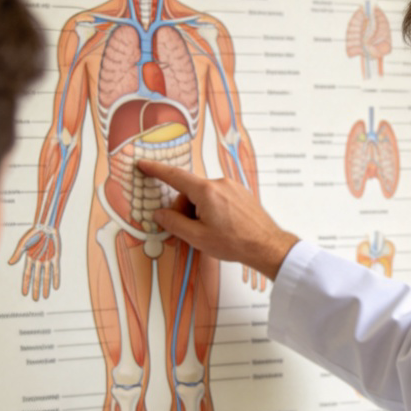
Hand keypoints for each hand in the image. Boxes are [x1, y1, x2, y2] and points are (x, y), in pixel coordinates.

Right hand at [8, 224, 60, 300]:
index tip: (25, 294)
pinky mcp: (55, 257)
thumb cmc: (33, 233)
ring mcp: (47, 260)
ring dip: (46, 286)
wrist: (46, 226)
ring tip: (45, 296)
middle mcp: (38, 261)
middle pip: (37, 278)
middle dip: (36, 289)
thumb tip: (10, 263)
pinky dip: (55, 278)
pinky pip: (56, 270)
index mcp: (29, 259)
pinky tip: (55, 287)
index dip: (26, 284)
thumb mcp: (23, 243)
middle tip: (36, 299)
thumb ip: (18, 254)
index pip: (27, 275)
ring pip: (46, 276)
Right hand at [136, 159, 297, 281]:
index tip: (143, 164)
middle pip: (190, 192)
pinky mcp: (241, 193)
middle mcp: (220, 183)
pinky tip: (221, 227)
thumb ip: (174, 223)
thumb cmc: (235, 242)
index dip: (156, 170)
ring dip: (200, 212)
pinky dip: (212, 210)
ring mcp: (232, 187)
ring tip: (211, 232)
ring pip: (204, 196)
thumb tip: (160, 214)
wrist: (267, 245)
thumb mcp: (197, 237)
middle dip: (185, 210)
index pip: (175, 176)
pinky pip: (218, 197)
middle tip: (191, 232)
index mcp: (206, 191)